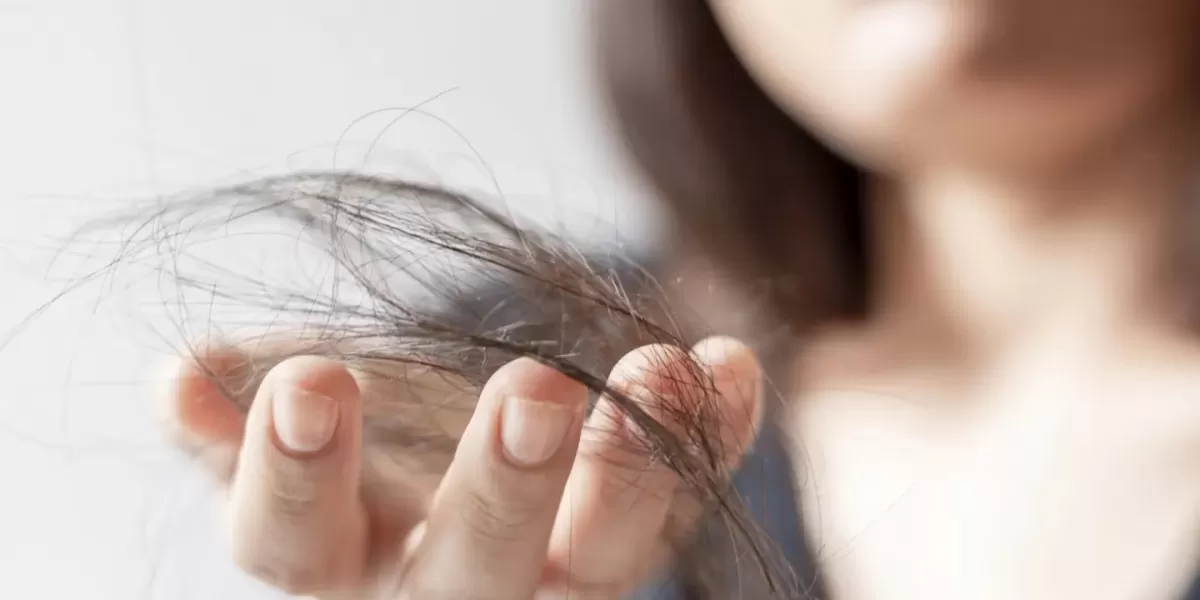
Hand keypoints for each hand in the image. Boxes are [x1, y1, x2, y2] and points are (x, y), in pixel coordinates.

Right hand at [163, 336, 762, 598]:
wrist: (448, 447)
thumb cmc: (351, 435)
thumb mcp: (279, 420)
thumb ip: (234, 412)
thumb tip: (179, 383)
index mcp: (329, 559)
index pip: (291, 544)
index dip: (297, 473)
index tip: (314, 381)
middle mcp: (438, 590)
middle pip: (472, 573)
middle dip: (503, 486)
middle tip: (532, 387)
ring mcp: (547, 577)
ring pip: (601, 564)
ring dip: (637, 467)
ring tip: (669, 367)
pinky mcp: (630, 537)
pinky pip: (685, 506)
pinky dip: (713, 439)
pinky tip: (730, 367)